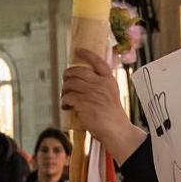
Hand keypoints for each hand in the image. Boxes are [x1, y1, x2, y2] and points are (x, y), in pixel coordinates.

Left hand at [61, 49, 145, 163]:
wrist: (116, 130)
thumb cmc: (113, 116)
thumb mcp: (111, 95)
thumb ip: (101, 86)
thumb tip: (84, 82)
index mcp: (109, 80)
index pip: (98, 61)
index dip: (86, 54)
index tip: (77, 51)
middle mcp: (100, 84)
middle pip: (78, 71)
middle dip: (68, 74)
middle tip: (66, 81)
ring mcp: (91, 93)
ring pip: (70, 83)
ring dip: (64, 90)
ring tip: (65, 96)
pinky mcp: (83, 103)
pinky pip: (67, 96)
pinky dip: (64, 101)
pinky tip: (66, 106)